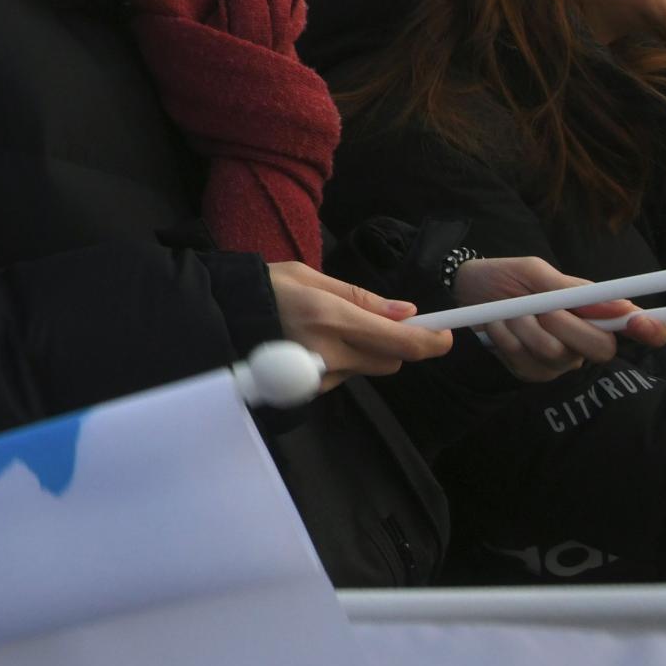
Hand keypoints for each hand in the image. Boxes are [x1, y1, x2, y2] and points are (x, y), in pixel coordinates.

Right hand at [266, 262, 453, 386]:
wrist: (218, 316)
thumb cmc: (264, 287)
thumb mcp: (311, 277)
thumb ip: (362, 298)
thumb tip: (407, 313)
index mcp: (332, 317)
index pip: (400, 342)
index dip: (432, 341)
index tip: (446, 333)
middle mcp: (329, 352)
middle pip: (391, 361)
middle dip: (395, 344)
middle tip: (378, 321)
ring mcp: (317, 376)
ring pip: (366, 369)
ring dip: (364, 353)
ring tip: (330, 329)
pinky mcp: (307, 389)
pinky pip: (342, 376)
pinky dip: (341, 362)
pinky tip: (315, 344)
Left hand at [455, 257, 665, 382]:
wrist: (465, 290)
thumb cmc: (506, 277)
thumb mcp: (536, 273)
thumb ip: (572, 290)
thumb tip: (620, 303)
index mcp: (596, 312)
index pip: (638, 327)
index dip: (651, 329)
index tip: (642, 324)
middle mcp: (584, 342)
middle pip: (600, 349)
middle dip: (565, 324)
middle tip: (540, 307)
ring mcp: (559, 361)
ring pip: (556, 353)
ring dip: (525, 326)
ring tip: (510, 311)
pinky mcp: (532, 373)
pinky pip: (525, 361)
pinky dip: (506, 338)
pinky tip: (498, 325)